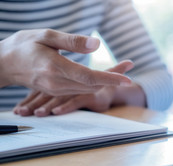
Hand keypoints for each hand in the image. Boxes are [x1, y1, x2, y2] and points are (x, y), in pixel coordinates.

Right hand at [0, 29, 130, 94]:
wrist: (4, 64)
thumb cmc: (24, 46)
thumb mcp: (46, 36)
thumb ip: (72, 42)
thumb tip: (96, 45)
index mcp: (55, 68)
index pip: (89, 77)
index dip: (110, 78)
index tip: (127, 78)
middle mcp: (57, 83)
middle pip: (93, 85)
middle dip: (113, 78)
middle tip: (130, 67)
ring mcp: (56, 90)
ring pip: (88, 89)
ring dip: (106, 81)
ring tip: (122, 71)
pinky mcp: (56, 92)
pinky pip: (80, 90)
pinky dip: (95, 84)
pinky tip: (103, 77)